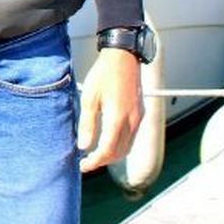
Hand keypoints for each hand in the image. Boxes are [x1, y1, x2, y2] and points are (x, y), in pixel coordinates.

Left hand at [76, 47, 142, 171]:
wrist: (123, 58)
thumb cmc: (104, 75)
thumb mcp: (89, 98)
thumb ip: (87, 124)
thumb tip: (84, 146)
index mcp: (117, 118)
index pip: (107, 150)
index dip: (95, 161)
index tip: (82, 165)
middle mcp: (132, 121)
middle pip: (119, 153)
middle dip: (102, 161)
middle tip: (86, 163)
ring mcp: (138, 118)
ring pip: (127, 147)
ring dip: (112, 156)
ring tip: (95, 155)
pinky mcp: (140, 114)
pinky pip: (131, 138)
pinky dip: (119, 146)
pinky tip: (108, 143)